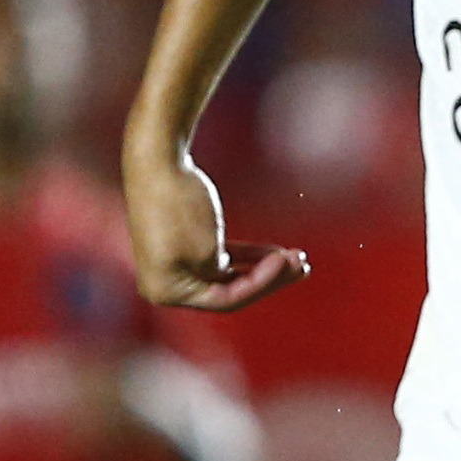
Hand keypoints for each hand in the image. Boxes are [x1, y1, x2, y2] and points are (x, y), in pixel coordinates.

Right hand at [124, 147, 308, 310]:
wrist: (157, 161)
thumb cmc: (181, 207)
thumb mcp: (209, 252)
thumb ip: (226, 278)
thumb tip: (234, 281)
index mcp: (168, 292)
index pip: (227, 300)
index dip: (262, 283)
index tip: (287, 260)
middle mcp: (167, 285)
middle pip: (230, 290)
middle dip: (269, 277)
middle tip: (303, 265)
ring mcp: (175, 266)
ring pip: (229, 274)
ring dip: (264, 267)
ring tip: (298, 258)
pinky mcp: (184, 246)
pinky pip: (221, 258)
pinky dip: (247, 256)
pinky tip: (276, 252)